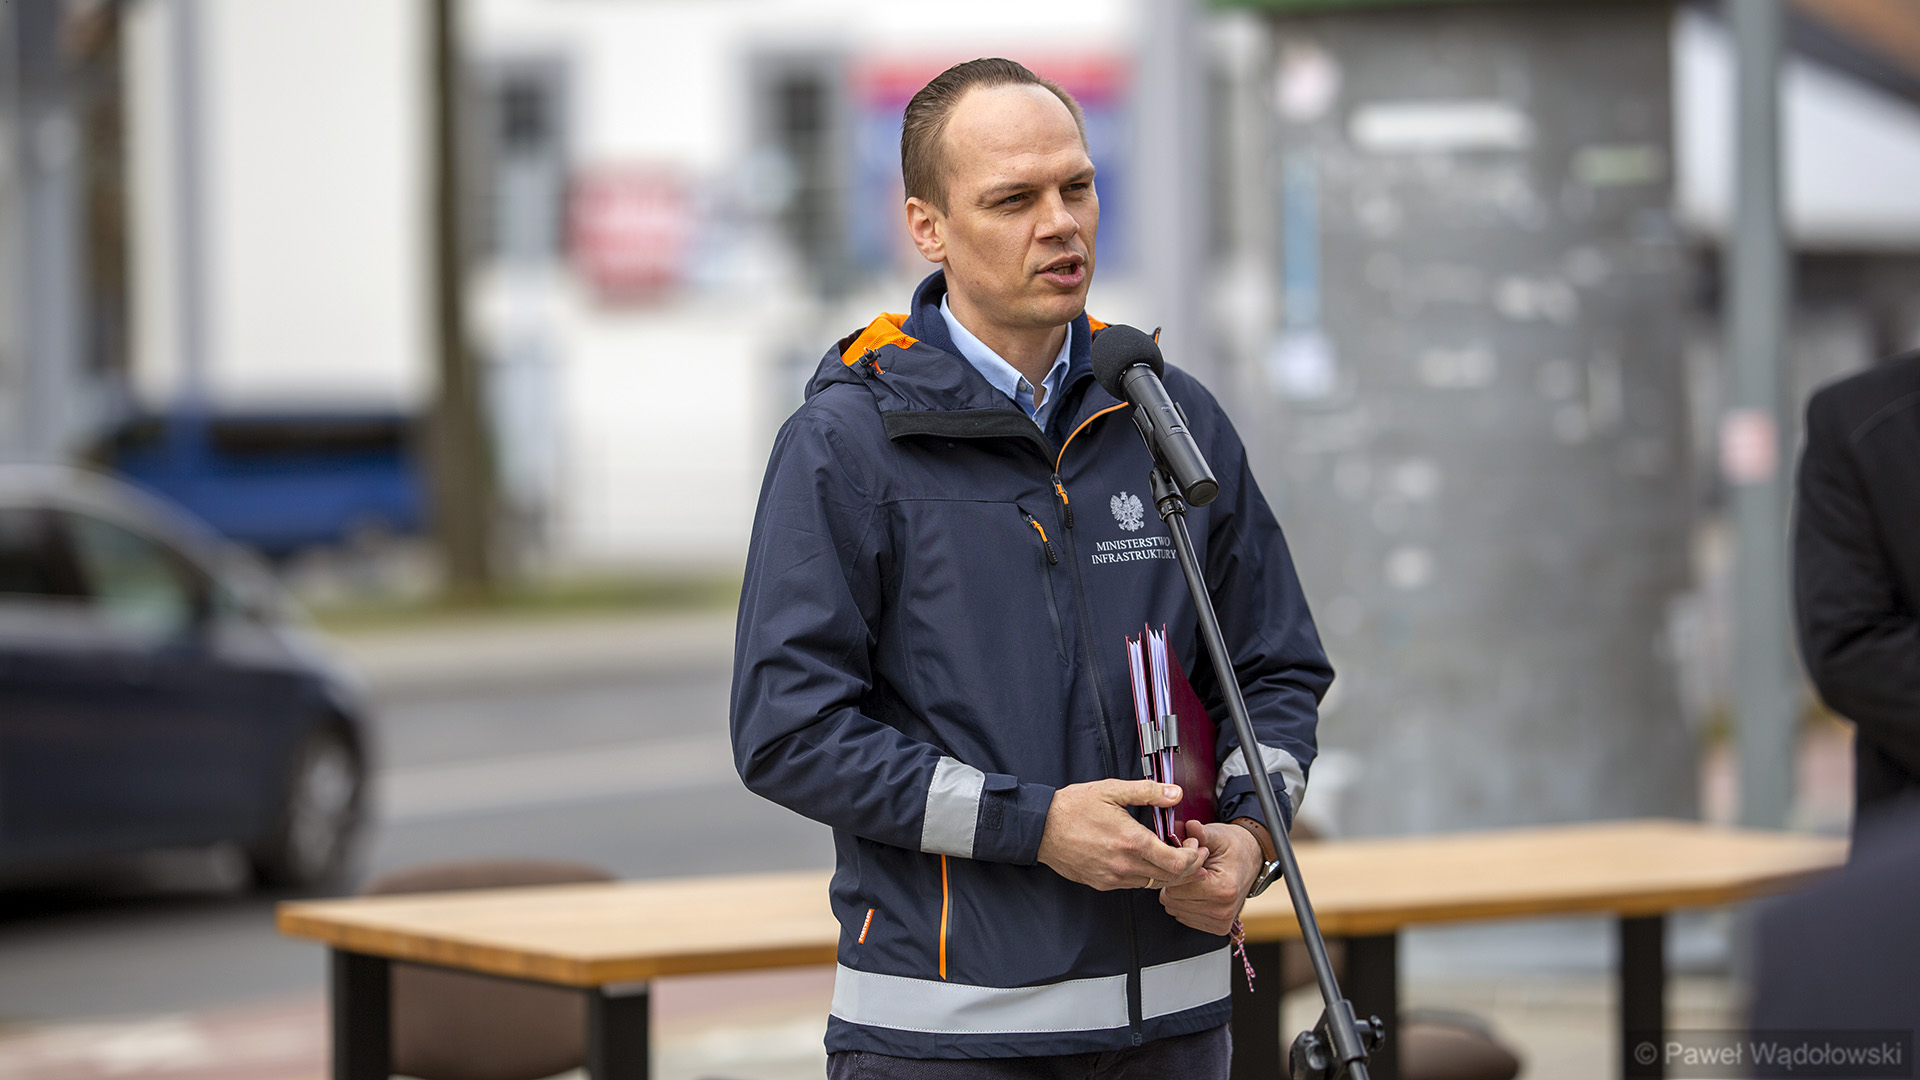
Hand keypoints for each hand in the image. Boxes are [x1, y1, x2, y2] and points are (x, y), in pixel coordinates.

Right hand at [1037, 780, 1208, 890]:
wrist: (1040, 828)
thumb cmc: (1073, 807)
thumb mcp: (1112, 790)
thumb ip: (1147, 791)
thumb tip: (1175, 793)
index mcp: (1132, 842)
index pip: (1177, 863)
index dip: (1193, 857)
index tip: (1195, 845)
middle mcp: (1125, 865)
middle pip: (1170, 878)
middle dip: (1189, 868)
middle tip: (1192, 853)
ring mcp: (1113, 878)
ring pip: (1153, 884)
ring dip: (1169, 874)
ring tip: (1174, 856)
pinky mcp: (1102, 883)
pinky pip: (1134, 885)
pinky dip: (1148, 876)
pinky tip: (1148, 861)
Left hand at [1159, 820, 1262, 934]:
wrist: (1251, 859)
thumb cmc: (1233, 847)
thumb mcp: (1217, 835)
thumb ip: (1201, 833)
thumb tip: (1190, 826)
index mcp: (1223, 889)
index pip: (1175, 889)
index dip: (1174, 873)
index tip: (1184, 862)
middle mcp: (1223, 909)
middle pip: (1173, 901)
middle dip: (1175, 883)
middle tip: (1189, 870)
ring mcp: (1222, 921)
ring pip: (1176, 910)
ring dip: (1179, 895)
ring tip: (1195, 880)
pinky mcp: (1218, 927)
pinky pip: (1185, 917)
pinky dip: (1186, 904)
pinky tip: (1198, 891)